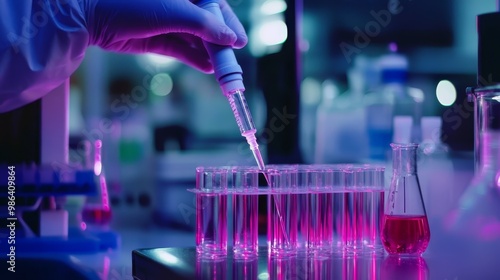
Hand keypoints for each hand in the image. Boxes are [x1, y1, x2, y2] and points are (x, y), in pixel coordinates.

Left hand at [82, 0, 247, 72]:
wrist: (89, 14)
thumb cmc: (131, 2)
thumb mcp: (174, 11)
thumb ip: (205, 25)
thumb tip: (230, 38)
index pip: (215, 4)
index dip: (229, 22)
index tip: (240, 41)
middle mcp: (178, 3)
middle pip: (207, 24)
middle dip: (220, 43)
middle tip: (232, 61)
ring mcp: (166, 21)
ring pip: (195, 39)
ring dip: (209, 54)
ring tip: (223, 71)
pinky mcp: (156, 38)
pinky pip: (181, 49)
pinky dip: (194, 59)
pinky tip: (207, 68)